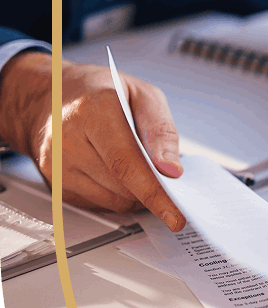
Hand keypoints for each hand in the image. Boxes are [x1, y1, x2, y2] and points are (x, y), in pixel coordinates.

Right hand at [0, 51, 185, 230]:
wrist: (51, 96)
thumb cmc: (100, 92)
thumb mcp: (143, 95)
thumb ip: (161, 131)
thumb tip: (171, 169)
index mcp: (92, 111)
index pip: (127, 164)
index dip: (154, 193)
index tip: (175, 215)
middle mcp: (67, 139)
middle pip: (123, 187)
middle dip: (152, 190)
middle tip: (164, 176)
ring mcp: (56, 165)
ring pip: (114, 201)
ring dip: (135, 194)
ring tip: (135, 166)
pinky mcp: (55, 184)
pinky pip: (100, 204)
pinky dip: (116, 195)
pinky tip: (113, 172)